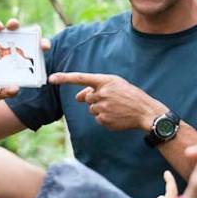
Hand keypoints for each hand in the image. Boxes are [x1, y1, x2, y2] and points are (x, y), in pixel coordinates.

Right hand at [0, 18, 51, 101]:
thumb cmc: (1, 87)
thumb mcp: (6, 91)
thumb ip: (10, 91)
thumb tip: (15, 89)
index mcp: (22, 53)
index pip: (35, 44)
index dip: (42, 43)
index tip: (44, 47)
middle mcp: (9, 44)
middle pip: (14, 29)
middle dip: (14, 24)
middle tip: (14, 24)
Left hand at [49, 72, 165, 130]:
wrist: (145, 111)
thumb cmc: (130, 95)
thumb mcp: (115, 85)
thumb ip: (95, 87)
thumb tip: (77, 97)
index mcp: (105, 81)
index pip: (80, 78)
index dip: (65, 78)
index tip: (51, 78)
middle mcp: (102, 93)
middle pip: (87, 97)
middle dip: (95, 99)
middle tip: (112, 100)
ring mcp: (102, 107)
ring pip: (91, 109)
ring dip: (100, 108)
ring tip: (116, 108)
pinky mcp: (103, 119)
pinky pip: (97, 118)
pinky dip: (104, 118)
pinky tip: (116, 115)